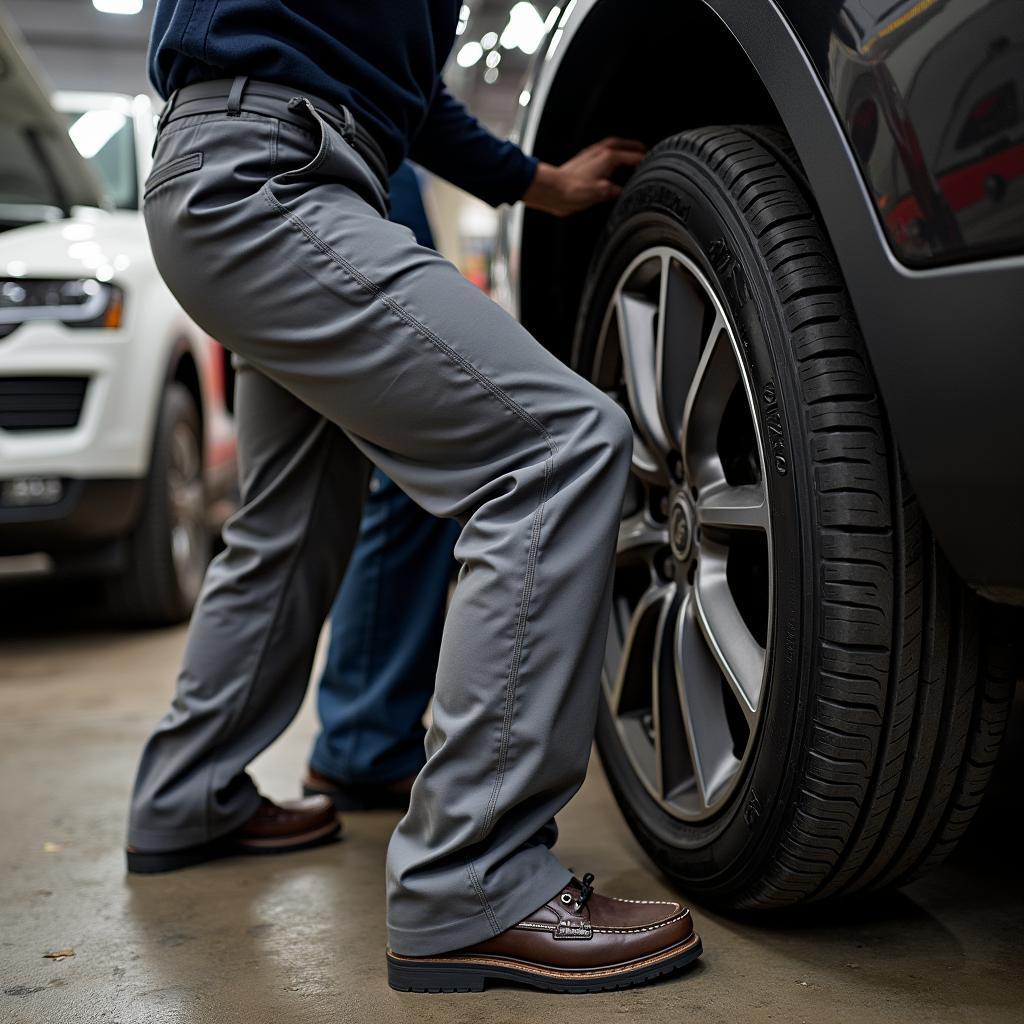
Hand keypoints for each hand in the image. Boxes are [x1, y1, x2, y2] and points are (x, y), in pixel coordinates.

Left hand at [522, 137, 645, 216]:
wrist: (550, 190)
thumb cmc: (570, 191)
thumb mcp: (600, 193)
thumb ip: (615, 191)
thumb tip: (622, 191)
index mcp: (607, 158)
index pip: (632, 156)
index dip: (644, 159)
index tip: (653, 161)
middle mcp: (599, 153)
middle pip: (622, 145)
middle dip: (634, 147)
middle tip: (644, 150)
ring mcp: (589, 156)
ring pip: (610, 147)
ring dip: (621, 147)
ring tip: (629, 153)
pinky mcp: (581, 163)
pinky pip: (601, 153)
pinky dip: (609, 154)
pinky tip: (608, 163)